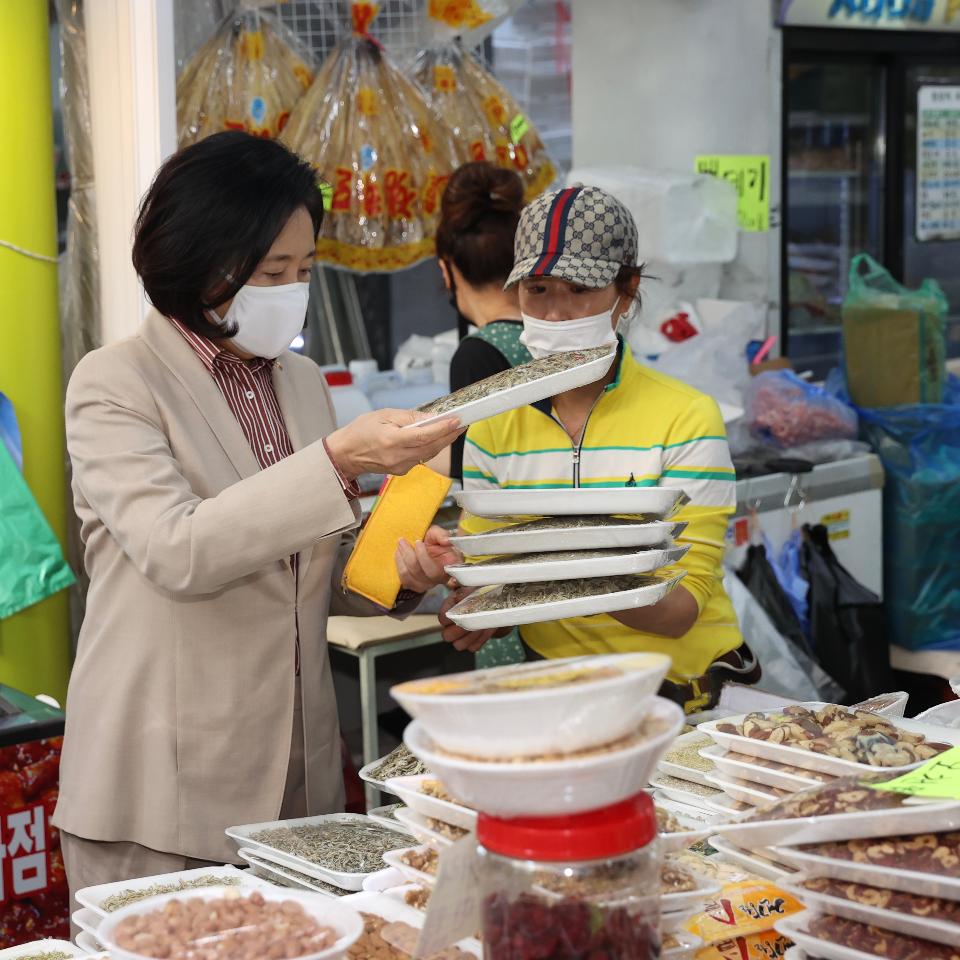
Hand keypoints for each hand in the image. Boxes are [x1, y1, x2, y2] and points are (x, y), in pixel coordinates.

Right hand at [325, 409, 462, 478]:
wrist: (346, 454)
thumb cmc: (361, 431)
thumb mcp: (383, 415)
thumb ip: (408, 417)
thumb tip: (430, 418)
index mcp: (392, 440)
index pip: (424, 435)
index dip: (442, 428)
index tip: (457, 420)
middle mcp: (398, 456)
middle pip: (432, 447)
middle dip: (450, 435)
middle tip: (463, 424)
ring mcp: (400, 466)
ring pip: (429, 453)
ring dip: (444, 442)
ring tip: (455, 429)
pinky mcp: (402, 470)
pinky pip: (422, 458)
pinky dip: (432, 447)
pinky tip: (438, 438)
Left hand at [395, 525, 461, 592]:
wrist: (431, 549)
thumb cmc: (437, 543)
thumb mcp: (439, 534)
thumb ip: (442, 535)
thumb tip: (445, 540)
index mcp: (448, 566)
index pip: (434, 568)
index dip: (423, 556)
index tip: (418, 541)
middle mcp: (438, 579)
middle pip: (418, 571)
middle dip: (407, 554)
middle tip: (402, 540)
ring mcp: (426, 585)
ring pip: (408, 575)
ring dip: (401, 559)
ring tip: (400, 546)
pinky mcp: (415, 586)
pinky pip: (403, 579)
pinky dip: (399, 565)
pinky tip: (399, 555)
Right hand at [437, 587, 501, 652]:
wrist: (495, 603)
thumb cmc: (480, 594)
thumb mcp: (472, 589)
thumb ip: (464, 594)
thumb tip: (459, 598)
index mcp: (449, 609)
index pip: (442, 619)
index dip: (450, 619)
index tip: (461, 613)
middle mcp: (451, 625)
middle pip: (447, 636)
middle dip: (461, 631)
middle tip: (473, 623)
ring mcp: (460, 637)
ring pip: (459, 645)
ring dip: (472, 637)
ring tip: (482, 626)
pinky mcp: (472, 643)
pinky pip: (473, 647)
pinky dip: (481, 640)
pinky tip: (487, 629)